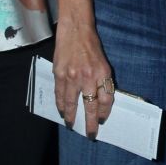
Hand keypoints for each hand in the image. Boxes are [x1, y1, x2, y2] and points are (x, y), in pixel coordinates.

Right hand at [52, 19, 114, 137]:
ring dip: (71, 117)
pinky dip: (60, 105)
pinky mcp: (60, 73)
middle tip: (90, 134)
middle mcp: (88, 76)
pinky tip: (61, 111)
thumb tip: (100, 101)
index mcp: (102, 73)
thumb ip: (102, 80)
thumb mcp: (103, 62)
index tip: (101, 121)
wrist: (75, 29)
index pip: (106, 99)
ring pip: (72, 103)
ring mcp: (72, 76)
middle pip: (90, 106)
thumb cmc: (91, 45)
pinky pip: (60, 94)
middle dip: (90, 123)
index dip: (103, 113)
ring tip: (71, 125)